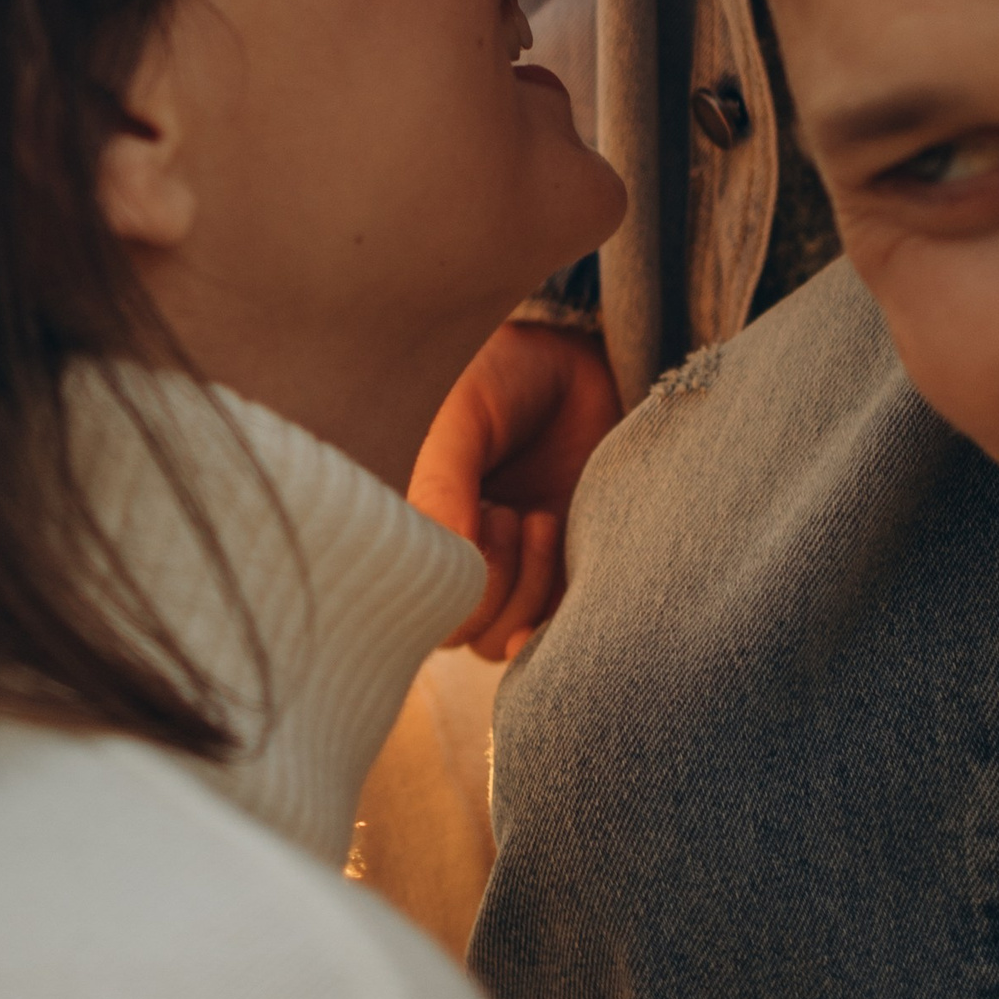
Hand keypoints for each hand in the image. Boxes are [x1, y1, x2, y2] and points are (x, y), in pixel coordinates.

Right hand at [408, 321, 622, 661]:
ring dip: (525, 590)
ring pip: (506, 639)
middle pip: (464, 632)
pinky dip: (560, 612)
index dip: (444, 588)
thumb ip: (444, 484)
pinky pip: (558, 630)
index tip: (477, 518)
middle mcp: (468, 562)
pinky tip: (557, 541)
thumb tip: (446, 558)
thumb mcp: (464, 417)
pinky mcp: (572, 576)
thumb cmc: (511, 377)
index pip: (416, 606)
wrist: (583, 359)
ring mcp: (521, 574)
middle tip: (508, 512)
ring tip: (538, 517)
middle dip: (488, 586)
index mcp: (428, 529)